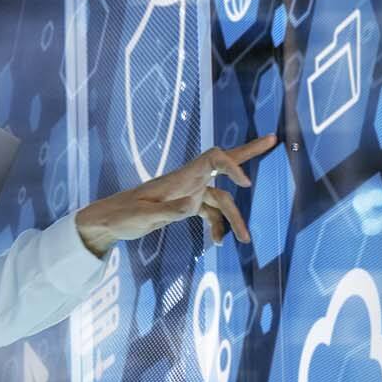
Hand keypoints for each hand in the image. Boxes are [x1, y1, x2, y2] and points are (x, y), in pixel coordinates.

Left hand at [74, 134, 277, 254]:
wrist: (108, 221)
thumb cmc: (122, 216)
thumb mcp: (143, 217)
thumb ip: (168, 211)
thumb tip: (192, 207)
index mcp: (179, 177)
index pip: (212, 159)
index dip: (231, 165)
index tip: (245, 184)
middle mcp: (187, 181)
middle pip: (223, 163)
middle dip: (248, 153)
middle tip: (273, 139)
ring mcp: (187, 193)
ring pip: (221, 200)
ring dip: (234, 218)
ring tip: (245, 240)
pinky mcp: (184, 206)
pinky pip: (209, 212)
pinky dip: (217, 226)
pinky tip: (216, 242)